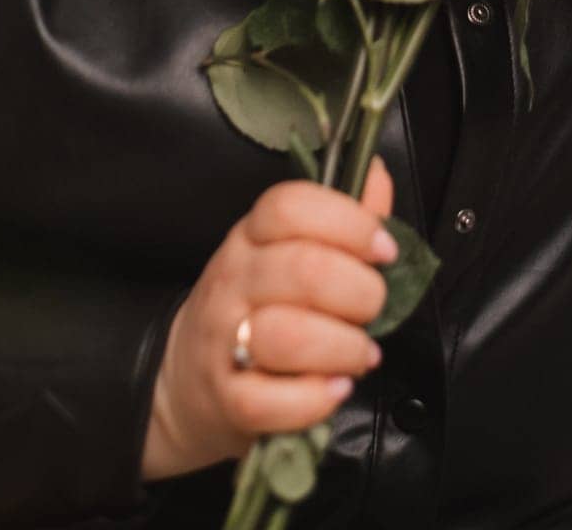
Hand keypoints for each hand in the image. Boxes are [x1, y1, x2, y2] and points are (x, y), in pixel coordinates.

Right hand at [141, 154, 394, 480]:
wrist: (188, 378)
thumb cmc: (259, 306)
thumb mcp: (291, 250)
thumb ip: (343, 216)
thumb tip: (377, 170)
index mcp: (253, 235)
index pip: (289, 206)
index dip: (348, 222)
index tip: (384, 249)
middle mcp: (234, 279)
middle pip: (303, 269)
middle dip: (360, 291)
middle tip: (374, 308)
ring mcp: (225, 339)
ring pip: (287, 336)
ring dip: (343, 348)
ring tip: (362, 354)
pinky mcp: (226, 398)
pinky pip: (269, 401)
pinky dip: (314, 399)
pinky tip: (336, 389)